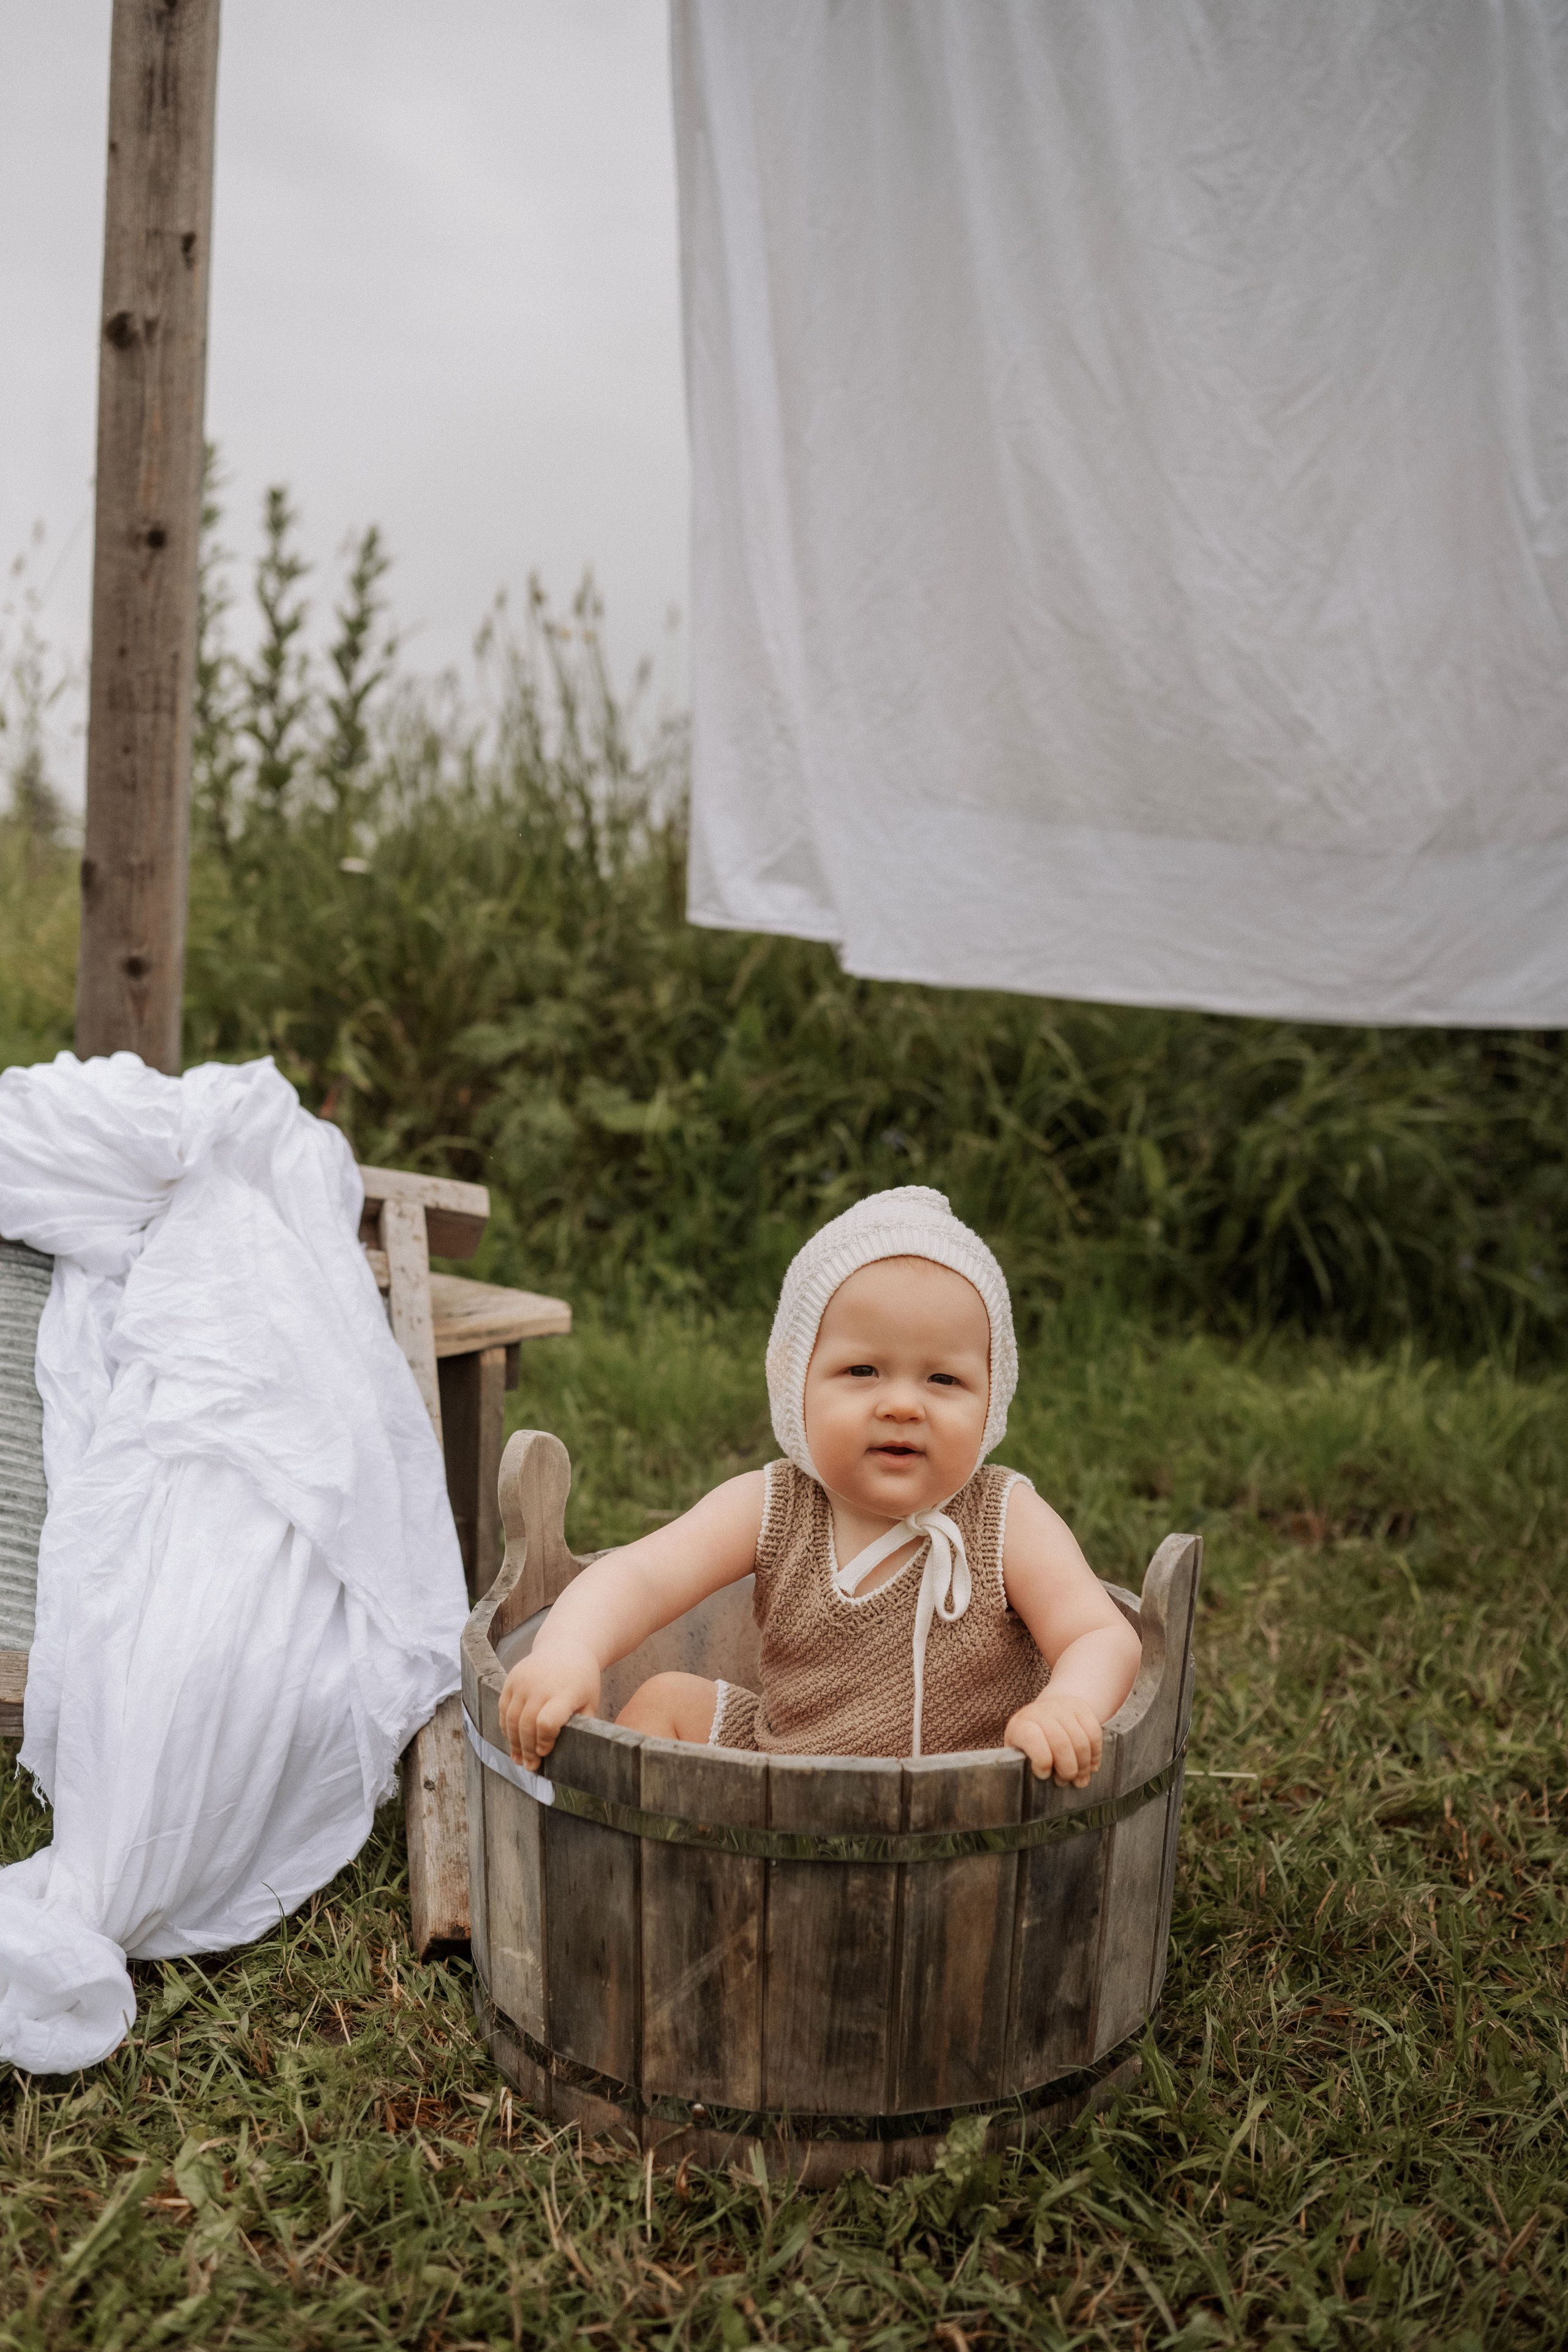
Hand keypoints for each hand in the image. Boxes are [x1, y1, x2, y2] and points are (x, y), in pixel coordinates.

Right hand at [498, 1639, 600, 1769]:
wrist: (566, 1646)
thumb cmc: (582, 1680)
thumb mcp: (590, 1700)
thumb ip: (581, 1724)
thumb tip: (572, 1753)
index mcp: (565, 1691)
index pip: (547, 1722)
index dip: (544, 1741)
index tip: (545, 1752)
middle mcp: (541, 1685)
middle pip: (526, 1724)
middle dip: (527, 1749)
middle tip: (530, 1766)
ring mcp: (523, 1680)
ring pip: (511, 1719)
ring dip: (514, 1742)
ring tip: (518, 1758)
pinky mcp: (511, 1678)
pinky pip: (503, 1708)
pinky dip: (506, 1727)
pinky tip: (512, 1740)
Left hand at [1004, 1690, 1104, 1786]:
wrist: (1044, 1713)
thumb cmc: (1031, 1742)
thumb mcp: (1020, 1752)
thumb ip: (1027, 1766)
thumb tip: (1045, 1779)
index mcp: (1022, 1725)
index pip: (1032, 1739)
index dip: (1042, 1760)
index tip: (1045, 1774)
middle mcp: (1041, 1712)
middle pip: (1061, 1744)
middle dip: (1067, 1770)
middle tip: (1066, 1780)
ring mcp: (1062, 1707)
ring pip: (1081, 1742)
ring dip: (1083, 1766)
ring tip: (1079, 1778)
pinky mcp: (1081, 1708)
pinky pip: (1094, 1734)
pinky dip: (1095, 1754)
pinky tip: (1091, 1765)